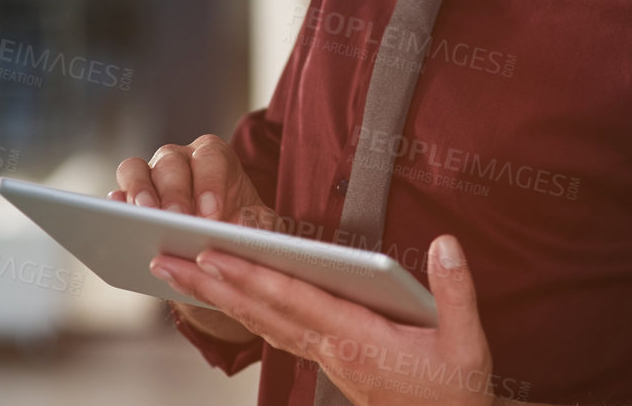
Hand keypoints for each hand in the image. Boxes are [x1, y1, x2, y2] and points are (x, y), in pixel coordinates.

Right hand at [111, 134, 269, 221]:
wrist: (219, 244)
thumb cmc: (240, 227)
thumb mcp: (258, 226)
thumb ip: (258, 224)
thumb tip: (242, 228)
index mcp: (215, 158)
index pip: (211, 157)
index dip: (209, 182)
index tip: (210, 215)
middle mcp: (180, 160)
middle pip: (171, 162)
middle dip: (174, 192)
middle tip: (177, 221)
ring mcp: (150, 176)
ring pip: (136, 169)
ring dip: (139, 192)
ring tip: (145, 218)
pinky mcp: (128, 197)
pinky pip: (117, 192)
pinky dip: (116, 204)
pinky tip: (118, 222)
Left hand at [151, 233, 498, 405]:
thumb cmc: (454, 389)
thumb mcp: (467, 342)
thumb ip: (455, 291)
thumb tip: (444, 243)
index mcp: (358, 339)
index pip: (293, 301)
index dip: (250, 276)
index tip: (212, 254)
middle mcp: (330, 348)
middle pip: (259, 311)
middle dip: (209, 285)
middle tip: (164, 260)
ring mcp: (324, 357)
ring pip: (259, 322)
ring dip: (216, 297)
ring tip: (178, 272)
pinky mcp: (327, 359)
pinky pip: (274, 330)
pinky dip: (243, 309)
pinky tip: (225, 294)